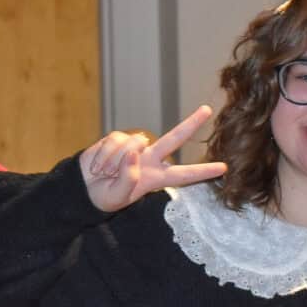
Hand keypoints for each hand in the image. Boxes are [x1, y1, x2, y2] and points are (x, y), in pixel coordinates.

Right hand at [79, 105, 226, 211]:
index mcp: (155, 178)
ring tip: (105, 174)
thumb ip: (129, 178)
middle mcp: (150, 160)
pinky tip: (98, 166)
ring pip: (135, 143)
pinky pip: (116, 141)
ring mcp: (135, 148)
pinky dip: (104, 156)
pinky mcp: (118, 138)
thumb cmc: (104, 196)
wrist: (82, 187)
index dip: (203, 171)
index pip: (184, 174)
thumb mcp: (118, 196)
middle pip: (174, 138)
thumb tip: (135, 153)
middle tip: (207, 109)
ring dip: (115, 161)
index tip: (224, 168)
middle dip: (191, 124)